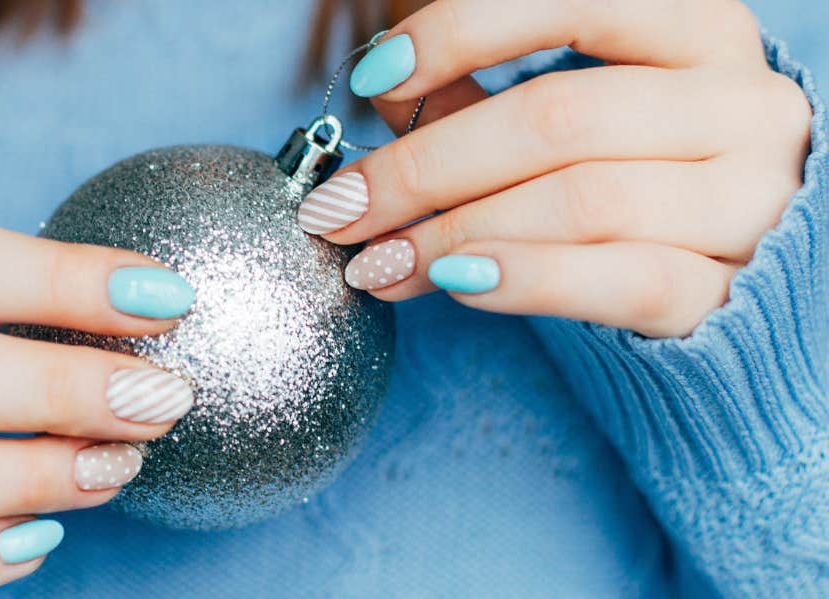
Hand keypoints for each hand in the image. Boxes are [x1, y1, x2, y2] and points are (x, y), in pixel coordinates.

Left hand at [298, 0, 812, 337]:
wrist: (733, 268)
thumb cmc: (630, 173)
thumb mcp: (568, 113)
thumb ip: (484, 97)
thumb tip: (380, 94)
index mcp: (697, 29)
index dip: (460, 33)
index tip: (374, 78)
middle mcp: (740, 102)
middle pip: (557, 118)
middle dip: (424, 166)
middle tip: (340, 206)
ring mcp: (748, 198)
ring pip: (581, 202)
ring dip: (452, 234)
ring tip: (376, 262)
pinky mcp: (731, 289)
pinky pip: (621, 281)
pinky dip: (524, 280)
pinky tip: (454, 282)